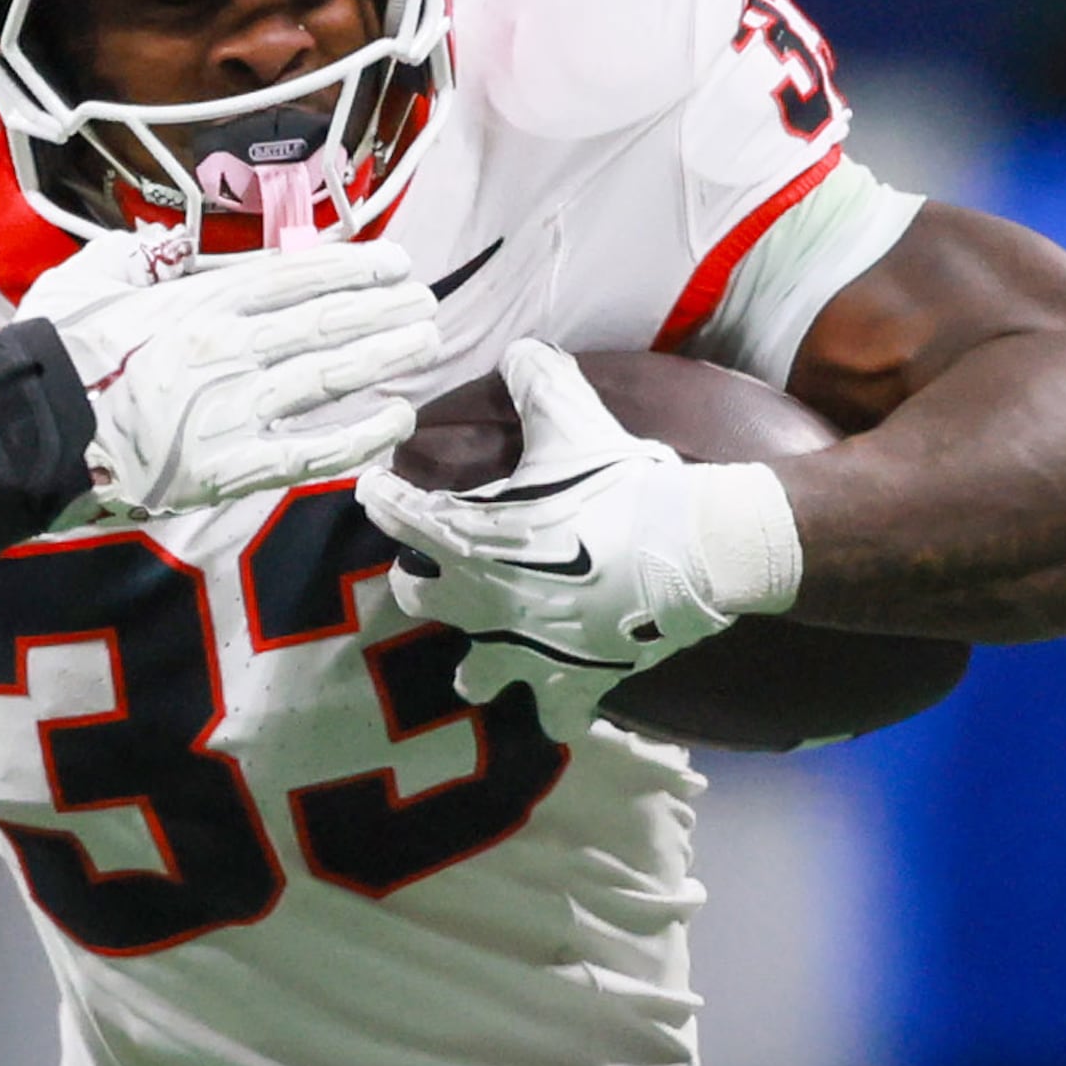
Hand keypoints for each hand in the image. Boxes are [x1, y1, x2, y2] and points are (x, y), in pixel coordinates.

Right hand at [19, 235, 440, 520]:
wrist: (23, 434)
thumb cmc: (49, 356)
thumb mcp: (84, 281)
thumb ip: (132, 257)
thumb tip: (161, 246)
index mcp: (197, 301)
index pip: (295, 276)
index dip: (352, 267)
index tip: (393, 263)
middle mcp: (228, 348)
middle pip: (326, 322)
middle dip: (384, 308)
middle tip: (426, 301)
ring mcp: (233, 408)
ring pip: (330, 376)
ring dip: (386, 356)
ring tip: (427, 342)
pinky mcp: (229, 467)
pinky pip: (310, 450)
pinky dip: (359, 434)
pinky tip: (397, 417)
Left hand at [354, 343, 804, 727]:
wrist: (691, 547)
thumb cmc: (622, 484)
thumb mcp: (573, 419)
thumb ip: (536, 380)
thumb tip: (519, 350)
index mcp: (466, 538)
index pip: (399, 515)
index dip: (383, 497)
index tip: (374, 488)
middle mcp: (480, 602)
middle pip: (418, 595)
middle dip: (420, 580)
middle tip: (432, 565)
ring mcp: (523, 650)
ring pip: (473, 675)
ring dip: (477, 665)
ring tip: (488, 652)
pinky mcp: (571, 681)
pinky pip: (553, 716)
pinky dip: (555, 711)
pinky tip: (558, 707)